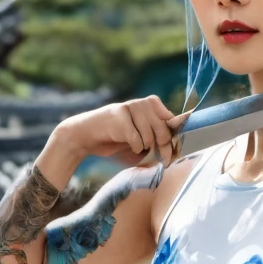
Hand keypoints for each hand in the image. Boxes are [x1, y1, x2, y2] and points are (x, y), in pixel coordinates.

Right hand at [42, 95, 188, 181]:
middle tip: (165, 160)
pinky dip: (135, 148)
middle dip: (165, 146)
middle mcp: (139, 103)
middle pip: (163, 127)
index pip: (169, 117)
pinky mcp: (118, 117)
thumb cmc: (115, 139)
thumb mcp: (140, 137)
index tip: (177, 149)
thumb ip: (158, 136)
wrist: (85, 136)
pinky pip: (136, 139)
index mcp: (147, 105)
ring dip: (145, 146)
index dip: (175, 134)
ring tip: (136, 146)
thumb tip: (177, 142)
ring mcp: (128, 108)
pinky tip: (127, 145)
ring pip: (150, 135)